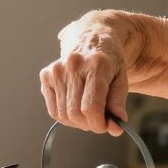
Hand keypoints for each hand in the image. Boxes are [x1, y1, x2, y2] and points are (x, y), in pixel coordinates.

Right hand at [39, 16, 129, 135]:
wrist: (93, 39)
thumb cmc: (110, 63)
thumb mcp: (122, 79)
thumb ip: (118, 103)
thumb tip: (116, 128)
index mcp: (97, 65)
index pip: (91, 107)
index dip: (99, 124)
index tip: (106, 126)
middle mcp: (73, 65)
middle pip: (76, 113)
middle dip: (90, 124)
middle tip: (99, 120)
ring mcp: (57, 69)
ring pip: (63, 115)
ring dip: (78, 122)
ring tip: (88, 111)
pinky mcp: (46, 75)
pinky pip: (53, 110)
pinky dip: (65, 115)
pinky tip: (76, 105)